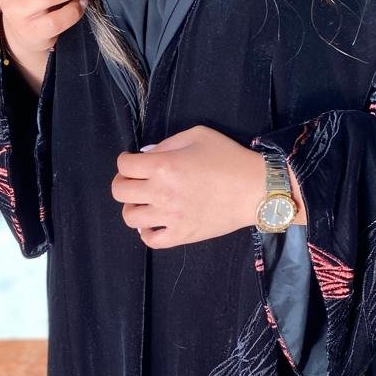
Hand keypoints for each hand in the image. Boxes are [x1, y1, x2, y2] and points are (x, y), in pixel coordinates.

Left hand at [111, 125, 304, 248]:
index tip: (134, 162)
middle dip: (123, 182)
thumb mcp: (198, 135)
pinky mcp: (181, 235)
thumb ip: (167, 143)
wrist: (255, 190)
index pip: (124, 165)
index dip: (126, 161)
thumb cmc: (229, 158)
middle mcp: (161, 192)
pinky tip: (155, 222)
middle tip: (136, 180)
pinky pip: (150, 240)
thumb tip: (146, 155)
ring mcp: (169, 217)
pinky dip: (146, 232)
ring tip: (146, 202)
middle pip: (120, 191)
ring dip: (133, 206)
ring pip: (130, 217)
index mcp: (163, 166)